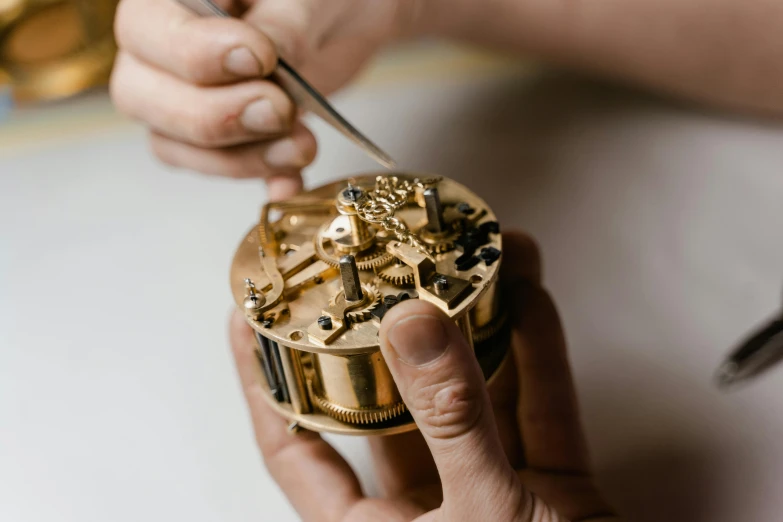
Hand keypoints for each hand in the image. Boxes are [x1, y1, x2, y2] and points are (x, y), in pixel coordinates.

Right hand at [110, 0, 412, 194]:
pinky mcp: (217, 135)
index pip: (146, 30)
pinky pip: (215, 168)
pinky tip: (291, 182)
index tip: (262, 58)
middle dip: (218, 116)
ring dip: (241, 157)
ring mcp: (179, 95)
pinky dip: (259, 178)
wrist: (346, 15)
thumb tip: (257, 63)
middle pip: (141, 96)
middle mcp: (157, 46)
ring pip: (173, 143)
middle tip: (280, 109)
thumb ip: (280, 27)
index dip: (199, 54)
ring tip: (302, 145)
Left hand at [228, 231, 618, 520]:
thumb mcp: (482, 516)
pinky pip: (541, 407)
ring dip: (478, 326)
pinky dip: (539, 355)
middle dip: (389, 330)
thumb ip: (451, 420)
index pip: (295, 447)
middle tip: (375, 267)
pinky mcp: (553, 489)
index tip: (249, 316)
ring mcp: (490, 493)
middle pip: (390, 401)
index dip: (265, 382)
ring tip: (467, 259)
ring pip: (473, 394)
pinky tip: (529, 299)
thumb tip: (411, 326)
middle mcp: (424, 509)